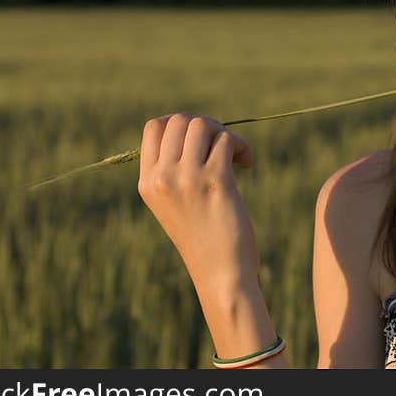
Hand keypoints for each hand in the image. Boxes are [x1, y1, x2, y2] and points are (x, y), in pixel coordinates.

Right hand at [137, 113, 259, 290]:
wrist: (220, 274)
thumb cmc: (204, 239)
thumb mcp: (175, 203)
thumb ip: (174, 170)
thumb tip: (195, 126)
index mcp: (147, 182)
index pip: (154, 127)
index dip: (181, 122)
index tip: (202, 139)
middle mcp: (162, 177)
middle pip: (181, 120)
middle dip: (207, 126)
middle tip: (224, 146)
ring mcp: (186, 179)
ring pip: (203, 125)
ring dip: (226, 134)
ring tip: (237, 155)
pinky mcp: (215, 181)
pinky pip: (227, 141)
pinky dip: (242, 146)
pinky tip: (248, 163)